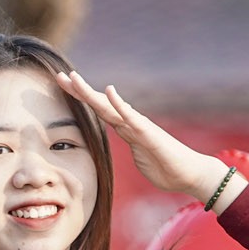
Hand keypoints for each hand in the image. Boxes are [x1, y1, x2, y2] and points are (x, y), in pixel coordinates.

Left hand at [54, 70, 239, 206]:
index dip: (80, 98)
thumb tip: (123, 139)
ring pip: (110, 107)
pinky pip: (131, 118)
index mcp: (125, 127)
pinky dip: (119, 104)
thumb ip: (128, 144)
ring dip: (91, 93)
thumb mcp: (137, 156)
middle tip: (59, 75)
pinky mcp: (148, 134)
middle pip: (99, 103)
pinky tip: (109, 91)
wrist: (188, 174)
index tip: (62, 85)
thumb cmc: (164, 166)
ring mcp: (139, 126)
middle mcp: (130, 121)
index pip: (98, 109)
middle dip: (79, 90)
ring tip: (75, 78)